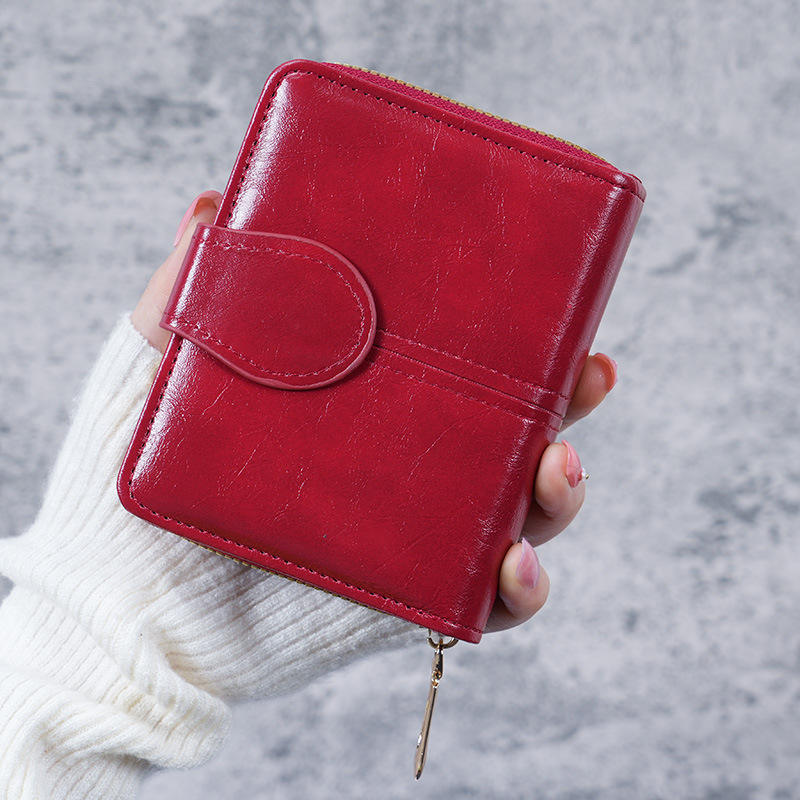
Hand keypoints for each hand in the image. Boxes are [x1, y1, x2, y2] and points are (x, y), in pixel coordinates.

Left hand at [132, 191, 618, 635]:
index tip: (548, 293)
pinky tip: (515, 560)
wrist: (121, 603)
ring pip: (521, 508)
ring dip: (562, 487)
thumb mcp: (154, 368)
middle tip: (589, 370)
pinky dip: (521, 587)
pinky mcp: (408, 600)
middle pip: (512, 427)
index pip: (459, 359)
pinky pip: (487, 602)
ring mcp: (414, 530)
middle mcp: (404, 460)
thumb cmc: (130, 482)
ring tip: (558, 460)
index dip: (515, 330)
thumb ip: (183, 289)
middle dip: (568, 398)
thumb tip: (217, 204)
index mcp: (367, 398)